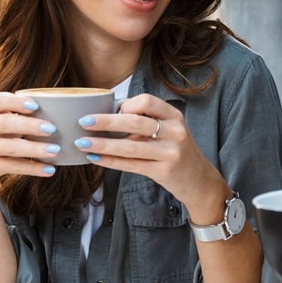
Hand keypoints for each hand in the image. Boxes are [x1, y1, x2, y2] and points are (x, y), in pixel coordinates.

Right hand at [0, 92, 65, 189]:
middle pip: (5, 124)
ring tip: (55, 150)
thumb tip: (56, 111)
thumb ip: (16, 112)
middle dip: (30, 126)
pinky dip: (33, 168)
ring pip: (10, 148)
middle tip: (52, 129)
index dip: (16, 102)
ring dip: (35, 149)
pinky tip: (49, 169)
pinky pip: (13, 167)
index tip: (36, 106)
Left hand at [73, 94, 227, 215]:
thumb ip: (146, 122)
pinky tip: (95, 158)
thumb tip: (106, 115)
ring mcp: (171, 153)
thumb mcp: (170, 131)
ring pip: (130, 146)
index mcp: (174, 116)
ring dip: (103, 144)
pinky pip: (131, 164)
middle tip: (83, 121)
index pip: (147, 102)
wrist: (199, 180)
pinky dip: (110, 161)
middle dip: (106, 122)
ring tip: (82, 143)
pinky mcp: (163, 172)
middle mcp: (175, 132)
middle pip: (135, 122)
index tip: (110, 110)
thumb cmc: (177, 152)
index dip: (126, 104)